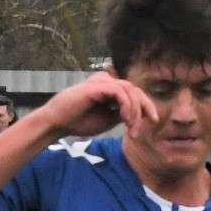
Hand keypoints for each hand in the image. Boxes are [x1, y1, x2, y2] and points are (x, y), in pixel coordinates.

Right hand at [36, 70, 152, 142]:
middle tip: (139, 129)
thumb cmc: (79, 122)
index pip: (135, 93)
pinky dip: (126, 105)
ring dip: (134, 110)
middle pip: (135, 90)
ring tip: (130, 126)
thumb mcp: (108, 120)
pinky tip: (125, 118)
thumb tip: (138, 115)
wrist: (57, 123)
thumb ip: (122, 114)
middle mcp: (107, 81)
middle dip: (143, 109)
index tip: (153, 121)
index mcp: (110, 88)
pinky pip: (119, 91)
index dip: (147, 106)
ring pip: (130, 90)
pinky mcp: (96, 85)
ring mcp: (102, 81)